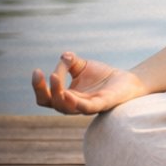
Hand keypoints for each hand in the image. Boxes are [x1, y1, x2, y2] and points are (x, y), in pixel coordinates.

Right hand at [30, 51, 145, 115]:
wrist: (128, 81)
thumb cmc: (103, 77)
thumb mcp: (82, 66)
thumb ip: (70, 61)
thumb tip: (64, 57)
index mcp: (67, 97)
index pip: (46, 98)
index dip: (38, 87)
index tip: (37, 70)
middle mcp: (74, 105)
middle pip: (52, 104)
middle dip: (44, 90)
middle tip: (42, 74)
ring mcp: (87, 106)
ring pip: (66, 108)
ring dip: (58, 94)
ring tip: (54, 78)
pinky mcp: (102, 104)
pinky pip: (87, 108)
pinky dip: (76, 103)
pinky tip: (68, 94)